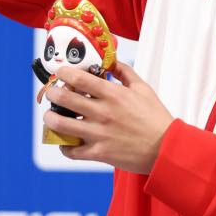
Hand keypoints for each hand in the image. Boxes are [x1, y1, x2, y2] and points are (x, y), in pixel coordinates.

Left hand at [43, 61, 173, 173]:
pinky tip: (65, 140)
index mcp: (113, 94)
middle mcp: (103, 112)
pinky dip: (64, 145)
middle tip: (51, 93)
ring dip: (50, 119)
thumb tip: (111, 62)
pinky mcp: (99, 153)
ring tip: (50, 116)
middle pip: (65, 99)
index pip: (79, 78)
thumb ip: (125, 73)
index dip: (63, 73)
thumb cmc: (155, 118)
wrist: (165, 148)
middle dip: (52, 94)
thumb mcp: (143, 89)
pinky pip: (71, 151)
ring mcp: (99, 134)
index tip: (60, 73)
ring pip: (62, 125)